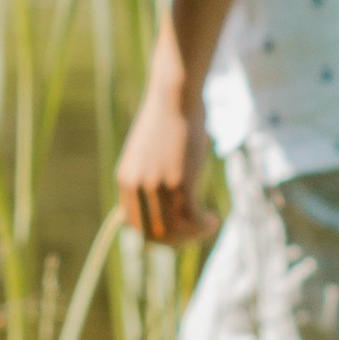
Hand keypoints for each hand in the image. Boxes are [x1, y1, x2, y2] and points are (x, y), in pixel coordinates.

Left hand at [116, 82, 215, 245]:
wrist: (174, 98)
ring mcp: (157, 185)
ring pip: (174, 230)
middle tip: (195, 234)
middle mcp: (137, 187)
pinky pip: (191, 219)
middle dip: (176, 241)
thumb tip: (158, 198)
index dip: (157, 234)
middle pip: (153, 234)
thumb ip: (147, 176)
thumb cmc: (167, 122)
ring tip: (207, 226)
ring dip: (193, 236)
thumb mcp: (147, 153)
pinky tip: (213, 220)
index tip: (176, 230)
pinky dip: (203, 226)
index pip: (134, 226)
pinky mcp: (180, 182)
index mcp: (125, 181)